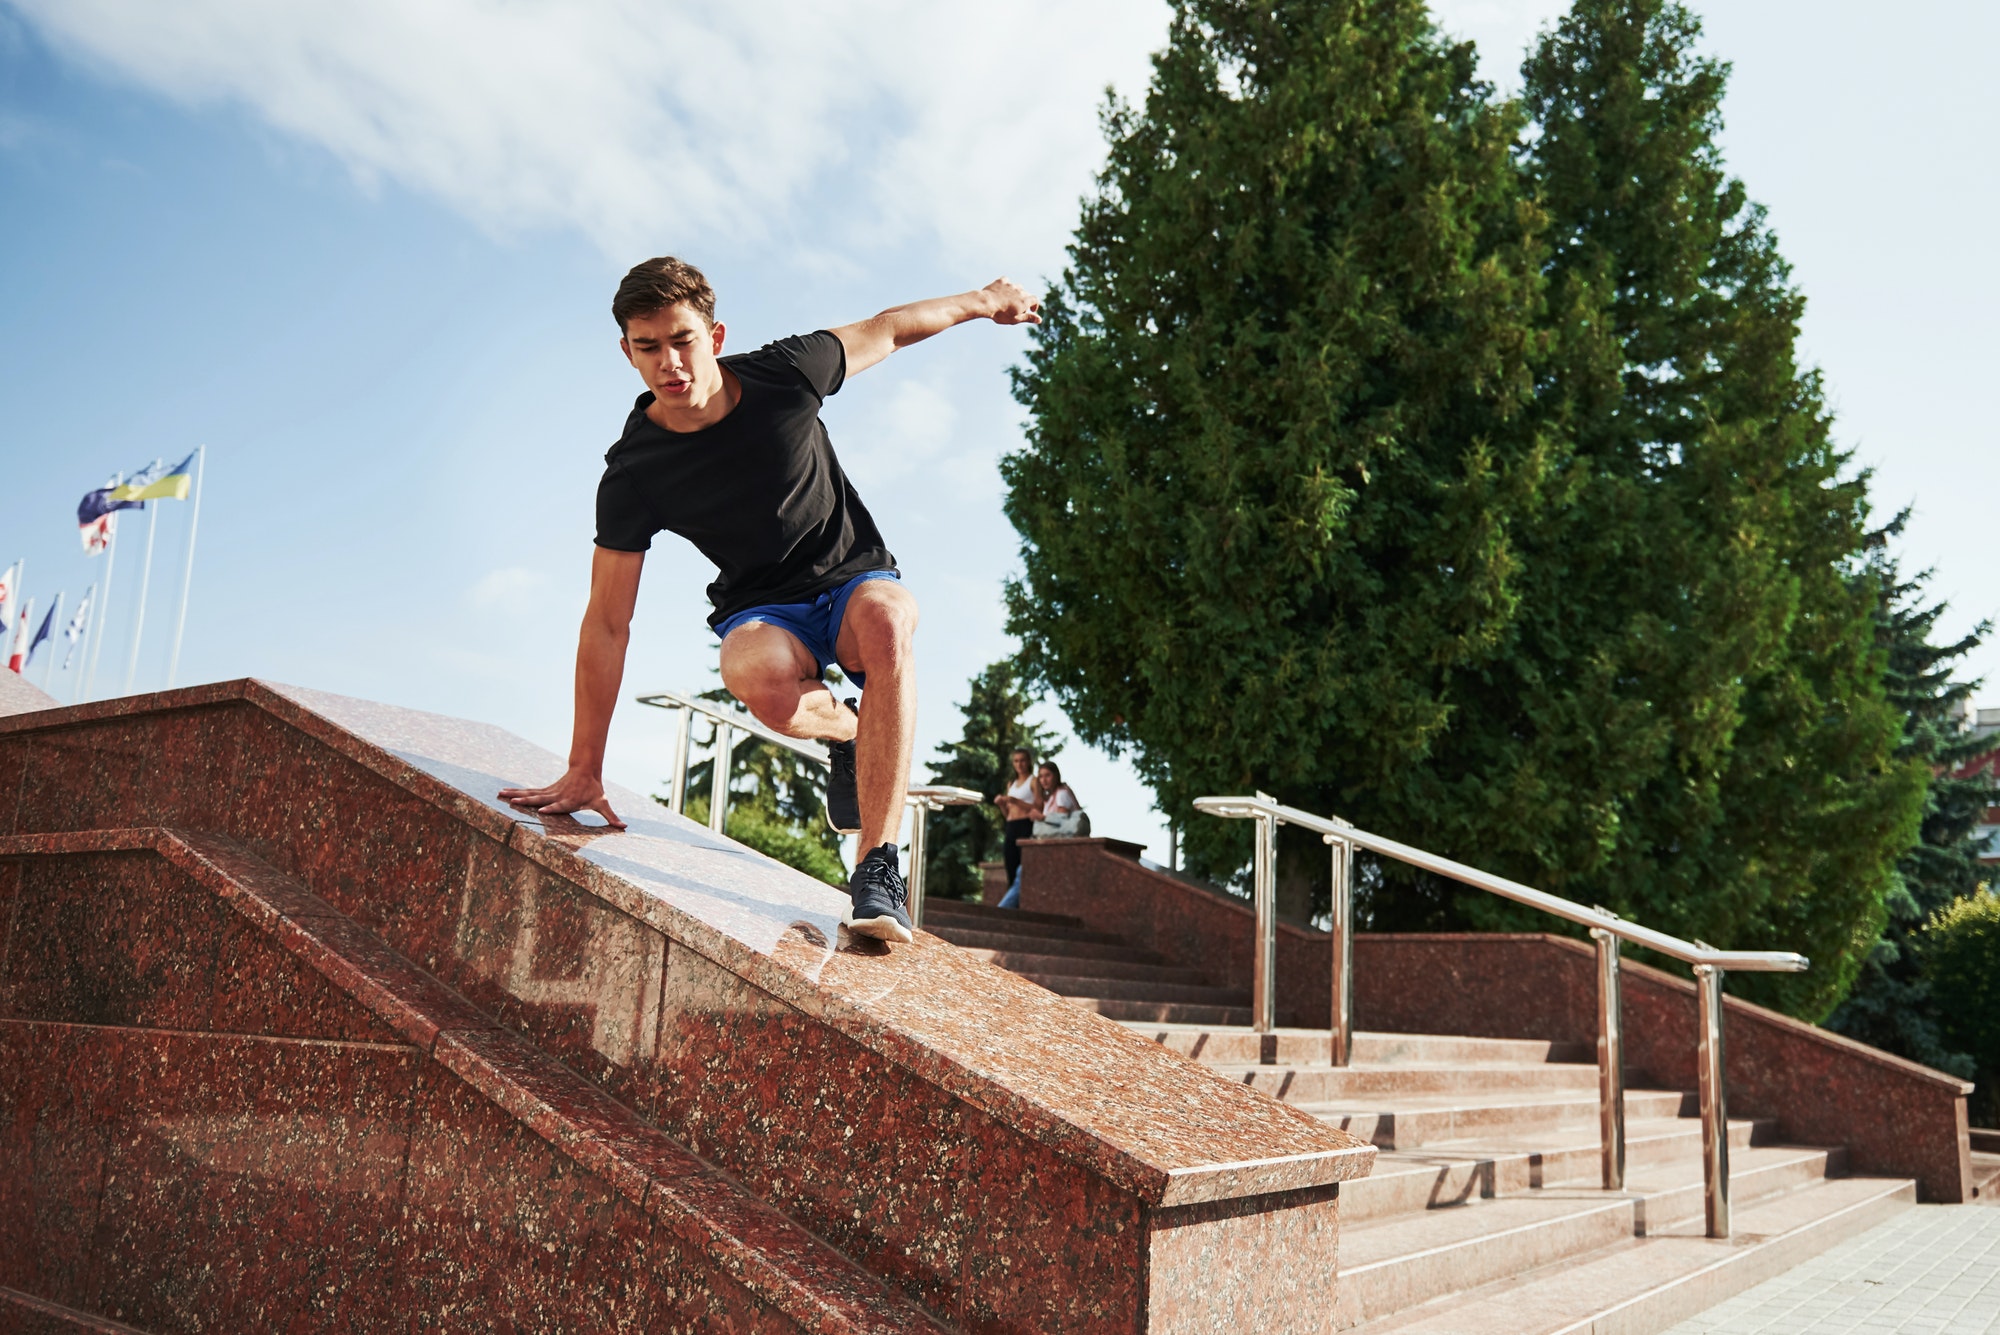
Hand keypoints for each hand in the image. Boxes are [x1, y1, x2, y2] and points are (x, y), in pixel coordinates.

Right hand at [499, 767, 626, 829]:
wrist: (585, 769)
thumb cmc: (594, 790)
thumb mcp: (602, 803)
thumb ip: (611, 816)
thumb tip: (623, 827)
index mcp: (569, 800)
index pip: (559, 805)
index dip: (552, 807)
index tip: (543, 810)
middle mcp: (556, 796)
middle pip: (540, 798)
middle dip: (527, 801)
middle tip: (514, 803)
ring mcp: (549, 792)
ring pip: (530, 793)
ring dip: (515, 794)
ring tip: (501, 794)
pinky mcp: (545, 790)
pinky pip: (529, 791)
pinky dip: (516, 791)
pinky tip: (504, 792)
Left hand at [981, 277, 1040, 325]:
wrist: (985, 303)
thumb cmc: (1000, 314)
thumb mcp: (1015, 319)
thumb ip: (1028, 318)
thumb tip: (1040, 319)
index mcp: (1025, 301)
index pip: (1036, 299)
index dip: (1035, 305)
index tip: (1031, 310)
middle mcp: (1020, 291)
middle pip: (1026, 294)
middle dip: (1023, 300)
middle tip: (1016, 308)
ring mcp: (1011, 285)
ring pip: (1017, 287)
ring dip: (1015, 292)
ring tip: (1008, 300)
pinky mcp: (1001, 281)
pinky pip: (1006, 281)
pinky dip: (1006, 286)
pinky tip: (1001, 291)